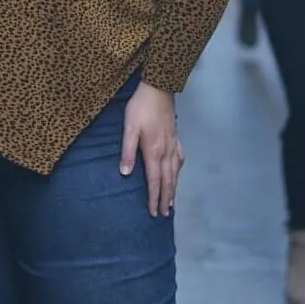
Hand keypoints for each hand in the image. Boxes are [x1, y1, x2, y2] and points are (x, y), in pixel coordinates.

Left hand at [120, 83, 181, 216]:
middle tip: (165, 214)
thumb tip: (125, 174)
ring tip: (172, 201)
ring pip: (175, 172)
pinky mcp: (175, 137)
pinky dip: (178, 171)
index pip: (154, 180)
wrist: (158, 89)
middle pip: (167, 180)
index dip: (154, 197)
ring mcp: (173, 144)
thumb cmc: (140, 107)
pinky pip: (179, 159)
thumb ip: (127, 151)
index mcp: (153, 151)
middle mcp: (166, 151)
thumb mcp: (129, 128)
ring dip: (173, 188)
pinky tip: (177, 172)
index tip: (154, 212)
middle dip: (165, 198)